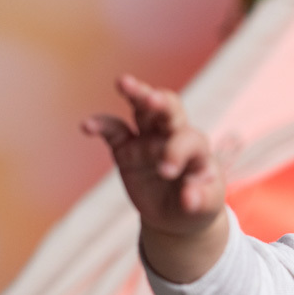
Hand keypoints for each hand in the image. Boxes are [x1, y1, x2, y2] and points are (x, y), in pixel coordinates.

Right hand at [83, 74, 224, 237]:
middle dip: (159, 102)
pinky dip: (101, 125)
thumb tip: (188, 199)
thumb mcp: (207, 207)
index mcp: (197, 149)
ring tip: (123, 82)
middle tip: (151, 99)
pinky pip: (113, 131)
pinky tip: (86, 126)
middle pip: (169, 109)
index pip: (189, 140)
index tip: (166, 171)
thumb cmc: (198, 204)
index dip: (176, 151)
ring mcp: (148, 139)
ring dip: (135, 94)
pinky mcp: (126, 148)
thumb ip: (201, 200)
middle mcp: (173, 136)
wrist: (178, 212)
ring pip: (142, 110)